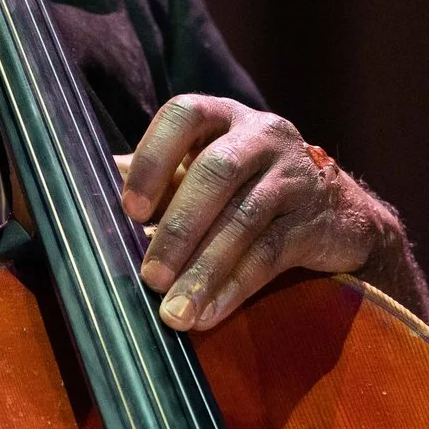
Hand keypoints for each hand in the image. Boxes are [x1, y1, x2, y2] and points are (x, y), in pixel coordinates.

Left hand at [118, 95, 418, 331]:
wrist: (338, 211)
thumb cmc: (248, 186)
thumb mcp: (205, 168)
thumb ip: (159, 175)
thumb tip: (89, 187)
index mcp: (223, 116)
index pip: (185, 115)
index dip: (154, 157)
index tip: (131, 210)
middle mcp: (262, 135)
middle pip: (216, 172)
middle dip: (179, 228)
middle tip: (149, 277)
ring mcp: (294, 174)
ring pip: (245, 220)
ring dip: (204, 270)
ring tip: (174, 312)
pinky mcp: (316, 219)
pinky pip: (271, 254)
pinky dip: (235, 287)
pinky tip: (209, 313)